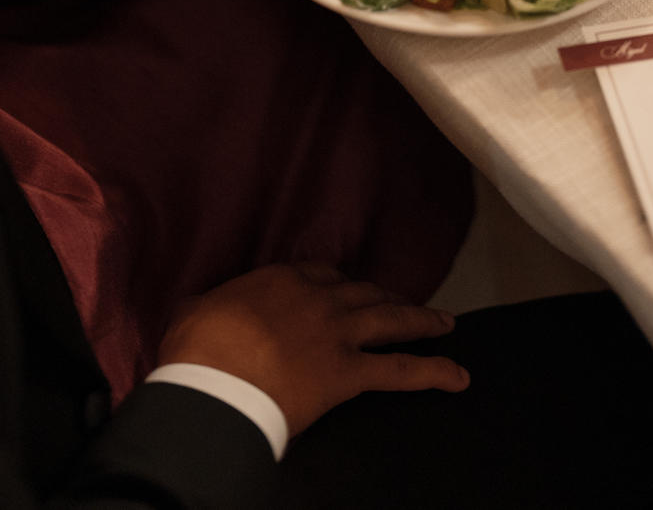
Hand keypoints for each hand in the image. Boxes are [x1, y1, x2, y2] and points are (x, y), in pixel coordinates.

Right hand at [157, 262, 468, 436]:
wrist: (214, 380)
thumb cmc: (196, 349)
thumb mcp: (195, 312)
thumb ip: (213, 307)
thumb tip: (205, 312)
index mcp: (281, 280)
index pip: (319, 273)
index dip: (335, 283)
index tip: (342, 288)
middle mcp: (318, 298)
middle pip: (362, 290)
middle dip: (385, 294)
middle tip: (402, 299)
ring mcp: (338, 333)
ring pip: (391, 319)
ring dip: (421, 319)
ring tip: (444, 322)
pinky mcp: (349, 372)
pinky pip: (401, 371)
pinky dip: (433, 372)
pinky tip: (457, 376)